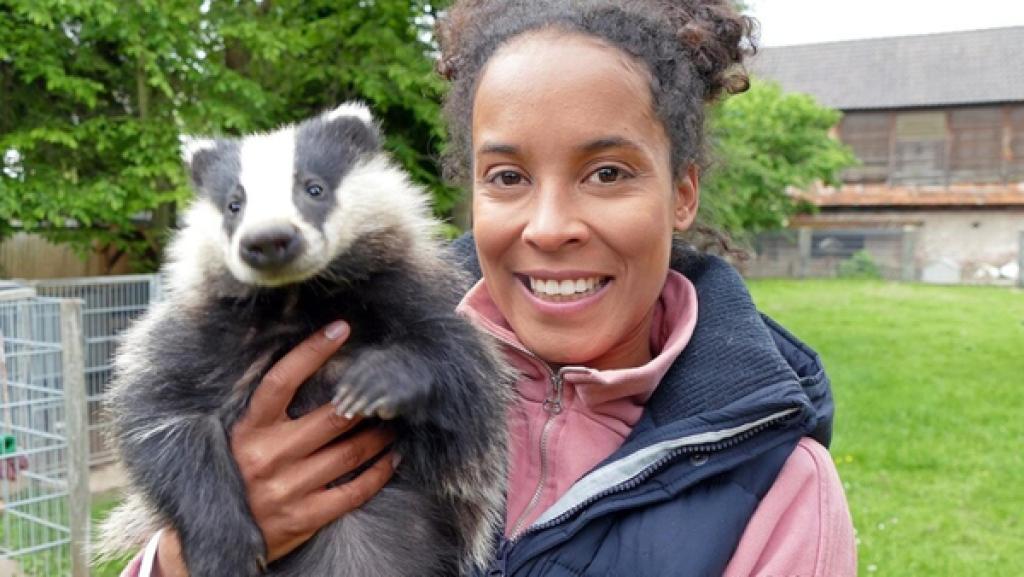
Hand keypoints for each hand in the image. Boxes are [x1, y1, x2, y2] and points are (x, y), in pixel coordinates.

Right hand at [152, 321, 398, 575]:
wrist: (213, 540)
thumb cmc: (233, 475)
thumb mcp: (238, 437)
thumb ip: (266, 410)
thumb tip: (309, 366)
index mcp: (246, 429)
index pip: (281, 380)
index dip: (311, 351)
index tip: (340, 328)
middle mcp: (265, 456)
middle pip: (332, 418)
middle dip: (366, 403)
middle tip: (387, 390)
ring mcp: (285, 489)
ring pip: (349, 453)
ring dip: (380, 436)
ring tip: (395, 423)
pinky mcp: (303, 518)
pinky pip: (354, 491)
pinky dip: (380, 472)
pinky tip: (393, 459)